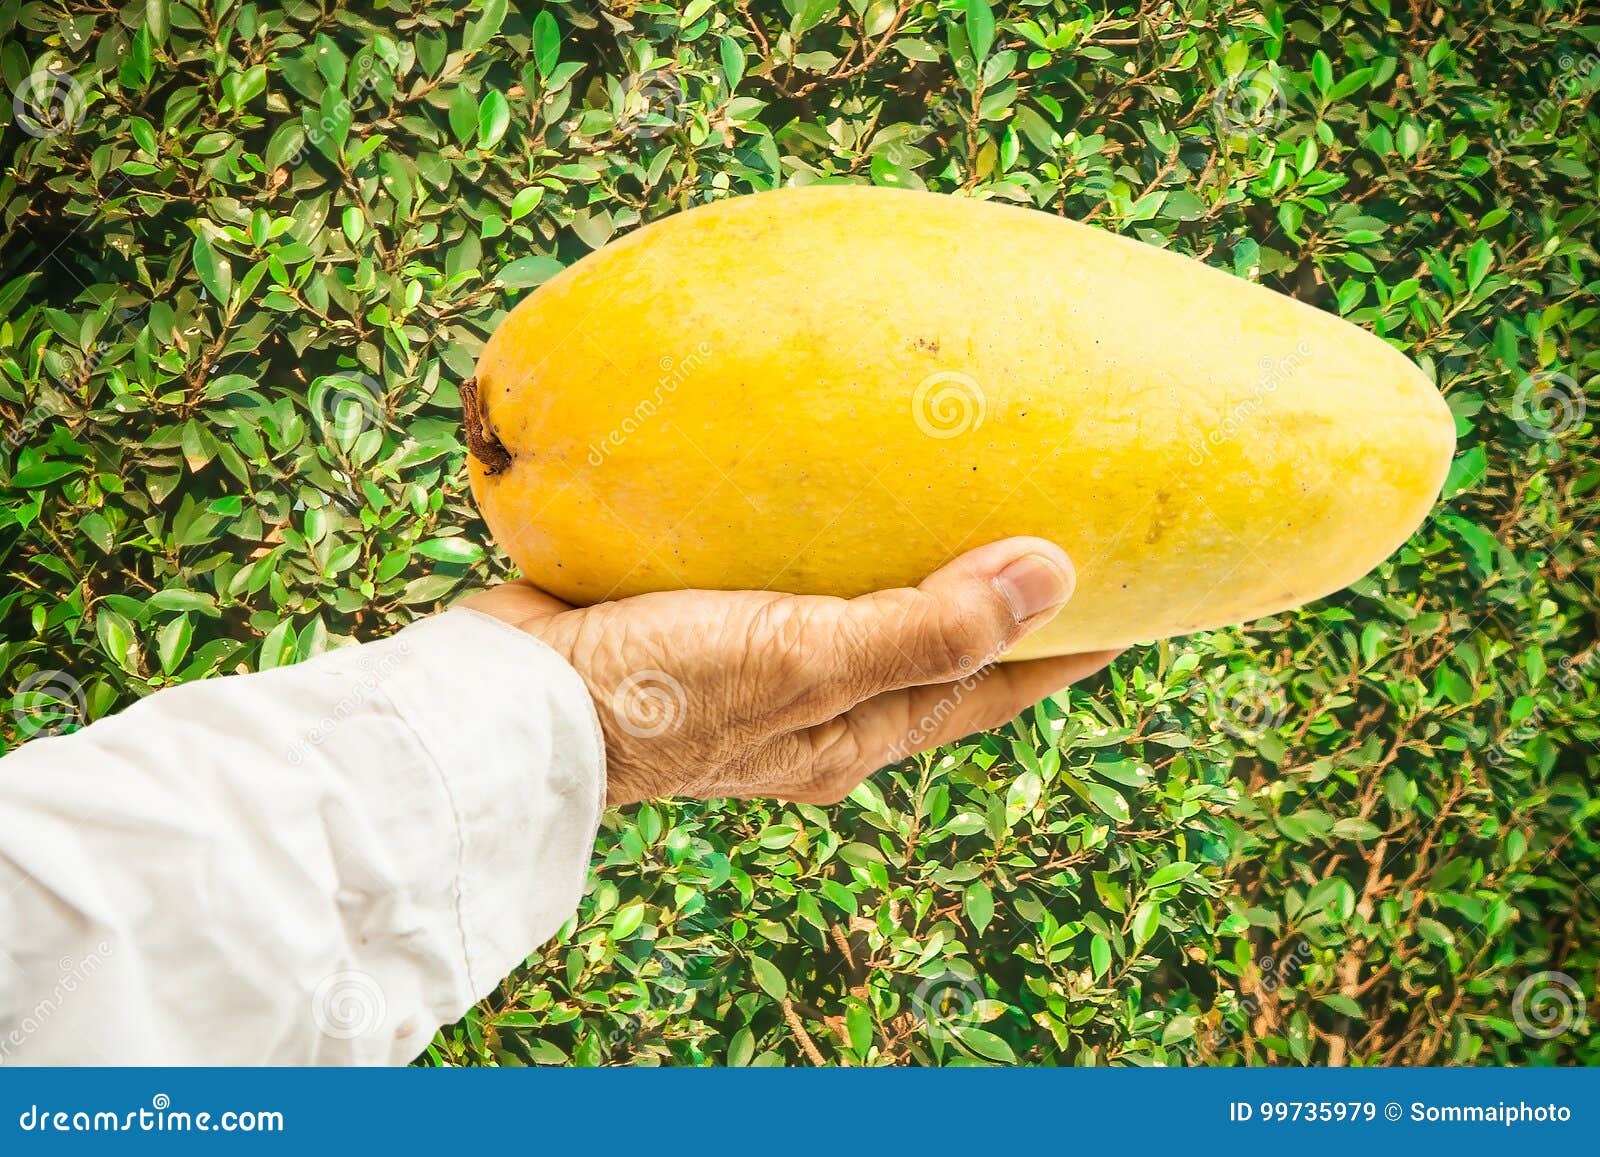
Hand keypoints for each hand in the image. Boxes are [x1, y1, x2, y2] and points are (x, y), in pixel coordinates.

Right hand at [460, 538, 1120, 806]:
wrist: (509, 708)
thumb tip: (1060, 572)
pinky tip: (829, 480)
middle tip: (1069, 522)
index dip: (1076, 640)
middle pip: (947, 644)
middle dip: (1009, 597)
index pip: (1001, 681)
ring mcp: (766, 662)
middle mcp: (826, 701)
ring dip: (923, 560)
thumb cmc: (658, 694)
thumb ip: (925, 625)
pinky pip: (799, 570)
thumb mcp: (802, 659)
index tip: (1150, 587)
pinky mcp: (710, 619)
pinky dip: (835, 534)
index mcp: (863, 725)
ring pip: (873, 604)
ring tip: (964, 489)